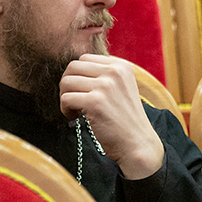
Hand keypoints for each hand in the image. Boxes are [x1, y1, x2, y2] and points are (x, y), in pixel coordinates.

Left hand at [59, 54, 164, 179]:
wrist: (137, 143)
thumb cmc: (125, 119)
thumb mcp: (122, 88)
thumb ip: (105, 75)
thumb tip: (74, 69)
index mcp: (121, 66)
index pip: (85, 58)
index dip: (78, 75)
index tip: (82, 91)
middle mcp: (114, 72)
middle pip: (73, 67)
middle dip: (67, 84)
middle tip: (73, 99)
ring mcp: (105, 86)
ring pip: (66, 82)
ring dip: (64, 97)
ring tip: (74, 109)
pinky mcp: (95, 102)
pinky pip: (66, 98)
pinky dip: (65, 109)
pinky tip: (75, 117)